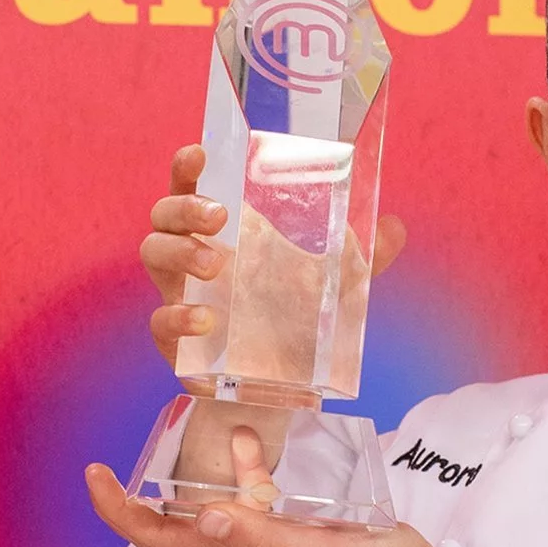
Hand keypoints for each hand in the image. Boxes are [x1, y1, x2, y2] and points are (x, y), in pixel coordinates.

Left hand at [85, 427, 498, 546]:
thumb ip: (259, 532)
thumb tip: (202, 515)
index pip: (161, 539)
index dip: (122, 513)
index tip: (97, 478)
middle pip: (170, 528)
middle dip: (134, 502)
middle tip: (107, 468)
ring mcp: (262, 536)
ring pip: (205, 508)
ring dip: (181, 480)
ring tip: (171, 440)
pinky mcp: (286, 523)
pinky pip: (249, 493)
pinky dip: (240, 466)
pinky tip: (247, 436)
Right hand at [142, 144, 407, 384]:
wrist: (271, 393)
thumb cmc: (289, 322)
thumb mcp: (330, 287)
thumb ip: (360, 258)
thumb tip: (394, 227)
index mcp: (221, 232)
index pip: (192, 187)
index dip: (187, 168)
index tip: (199, 153)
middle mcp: (190, 256)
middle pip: (164, 214)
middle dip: (185, 207)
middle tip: (219, 217)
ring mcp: (178, 295)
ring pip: (153, 254)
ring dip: (179, 251)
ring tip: (214, 264)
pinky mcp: (174, 339)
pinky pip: (159, 320)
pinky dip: (178, 316)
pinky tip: (205, 321)